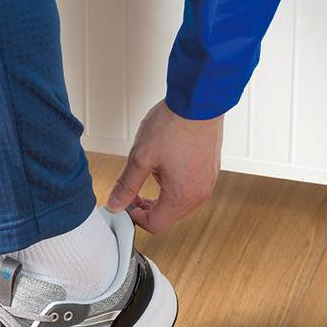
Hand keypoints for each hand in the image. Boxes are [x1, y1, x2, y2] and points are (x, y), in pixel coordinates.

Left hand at [106, 100, 222, 233]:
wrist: (199, 100)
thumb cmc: (173, 125)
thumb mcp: (140, 158)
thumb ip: (126, 186)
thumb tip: (115, 204)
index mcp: (182, 195)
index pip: (156, 225)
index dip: (136, 217)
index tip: (125, 204)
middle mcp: (199, 193)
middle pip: (169, 217)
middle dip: (148, 208)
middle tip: (132, 193)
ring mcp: (208, 181)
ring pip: (180, 204)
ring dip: (161, 198)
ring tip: (148, 175)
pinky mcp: (211, 170)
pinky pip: (191, 189)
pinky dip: (174, 187)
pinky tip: (164, 167)